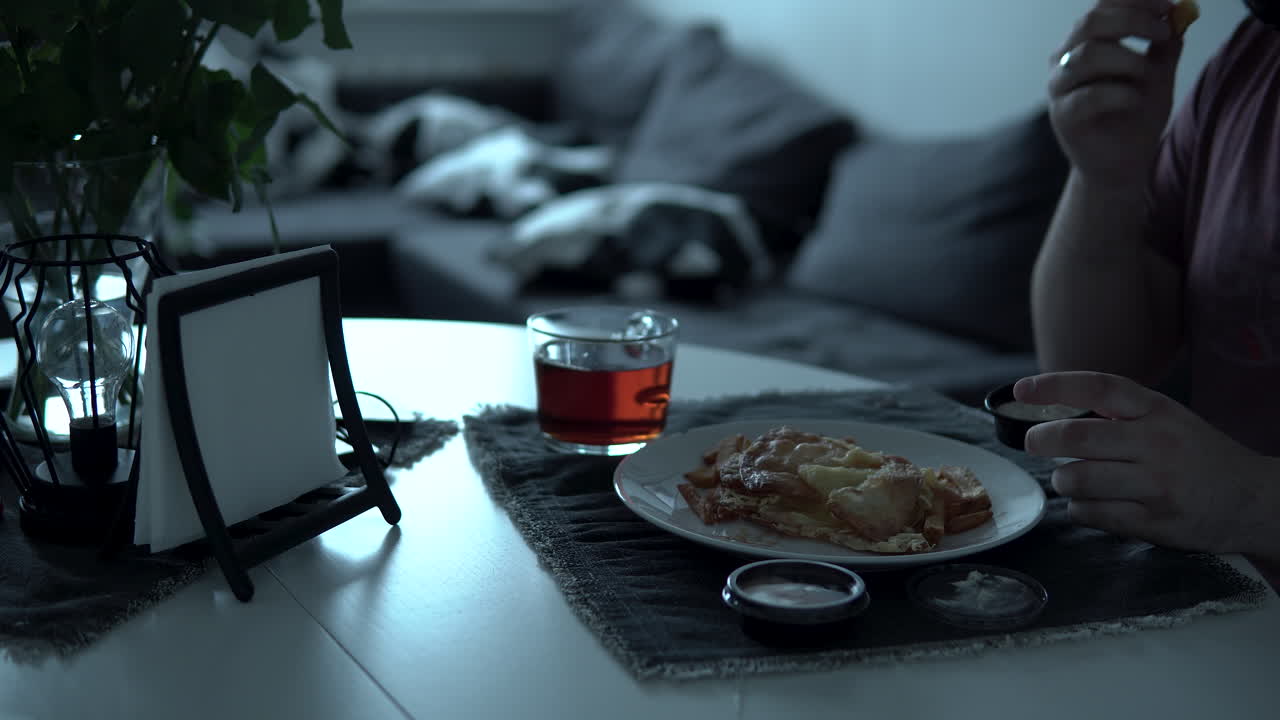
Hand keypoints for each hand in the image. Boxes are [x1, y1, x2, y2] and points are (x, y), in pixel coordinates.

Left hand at [1015, 371, 1277, 555]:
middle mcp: (1157, 443)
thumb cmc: (1200, 456)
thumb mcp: (1168, 420)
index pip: (1099, 387)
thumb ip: (1120, 414)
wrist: (1255, 500)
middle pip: (1076, 438)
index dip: (1054, 386)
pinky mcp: (1154, 522)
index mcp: (1158, 410)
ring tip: (1071, 479)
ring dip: (1062, 480)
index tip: (1022, 389)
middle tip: (1033, 443)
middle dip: (1041, 440)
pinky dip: (1079, 508)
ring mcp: (1156, 485)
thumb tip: (1053, 410)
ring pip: (1077, 479)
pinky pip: (1091, 513)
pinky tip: (1090, 503)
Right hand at [1049, 0, 1181, 187]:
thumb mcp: (1158, 74)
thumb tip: (1179, 12)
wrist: (1121, 164)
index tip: (1168, 6)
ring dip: (1128, 59)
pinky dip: (1120, 94)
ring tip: (1148, 75)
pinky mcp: (1062, 117)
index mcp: (1084, 43)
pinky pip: (1088, 96)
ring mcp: (1059, 89)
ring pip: (1087, 55)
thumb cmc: (1135, 117)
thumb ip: (1164, 45)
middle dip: (1133, 21)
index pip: (1102, 7)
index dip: (1135, 0)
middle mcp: (1065, 60)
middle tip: (1163, 33)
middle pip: (1090, 23)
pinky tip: (1135, 100)